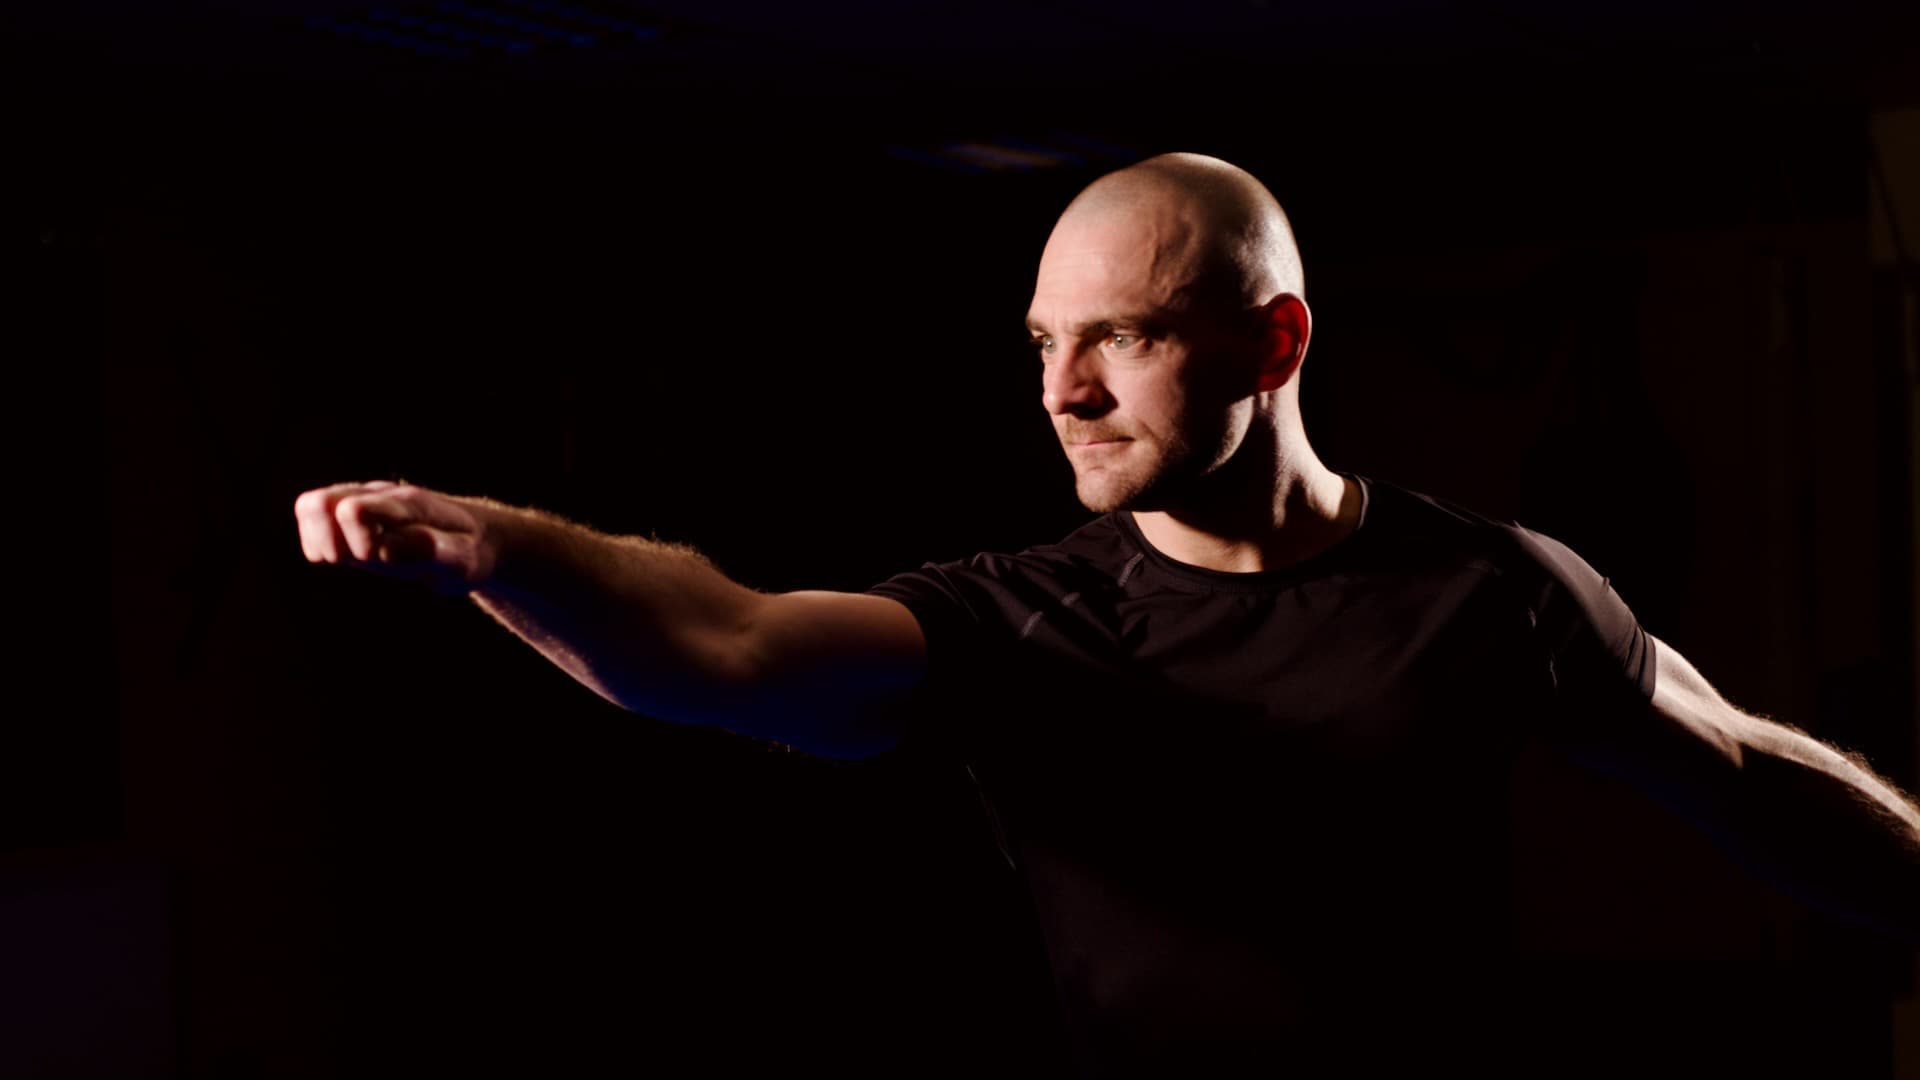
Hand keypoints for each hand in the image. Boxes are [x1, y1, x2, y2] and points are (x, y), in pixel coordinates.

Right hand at [293, 480, 499, 594]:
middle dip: (330, 543)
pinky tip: (346, 555)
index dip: (356, 543)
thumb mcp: (462, 560)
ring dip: (320, 541)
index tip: (374, 558)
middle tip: (360, 559)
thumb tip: (382, 549)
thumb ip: (427, 553)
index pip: (355, 510)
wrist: (475, 534)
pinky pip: (310, 515)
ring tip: (350, 558)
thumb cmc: (468, 550)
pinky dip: (318, 543)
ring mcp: (362, 498)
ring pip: (309, 505)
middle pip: (318, 503)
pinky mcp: (350, 510)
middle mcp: (379, 494)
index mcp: (408, 505)